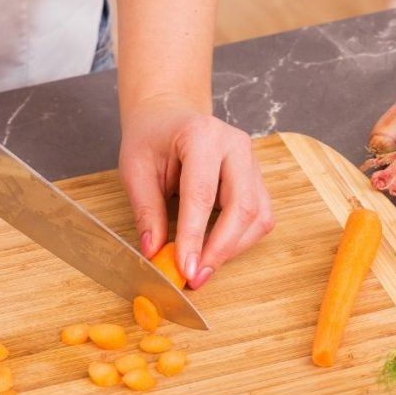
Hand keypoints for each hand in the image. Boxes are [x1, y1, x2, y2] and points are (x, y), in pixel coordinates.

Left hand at [119, 103, 274, 288]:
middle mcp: (235, 146)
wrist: (169, 117)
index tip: (185, 269)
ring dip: (232, 249)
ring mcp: (251, 162)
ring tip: (202, 267)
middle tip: (196, 277)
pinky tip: (215, 250)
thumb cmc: (151, 140)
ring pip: (257, 216)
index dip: (195, 237)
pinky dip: (240, 240)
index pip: (202, 195)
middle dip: (220, 249)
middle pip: (243, 207)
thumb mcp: (135, 170)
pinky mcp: (256, 179)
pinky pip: (259, 217)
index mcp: (202, 135)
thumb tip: (154, 252)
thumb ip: (146, 211)